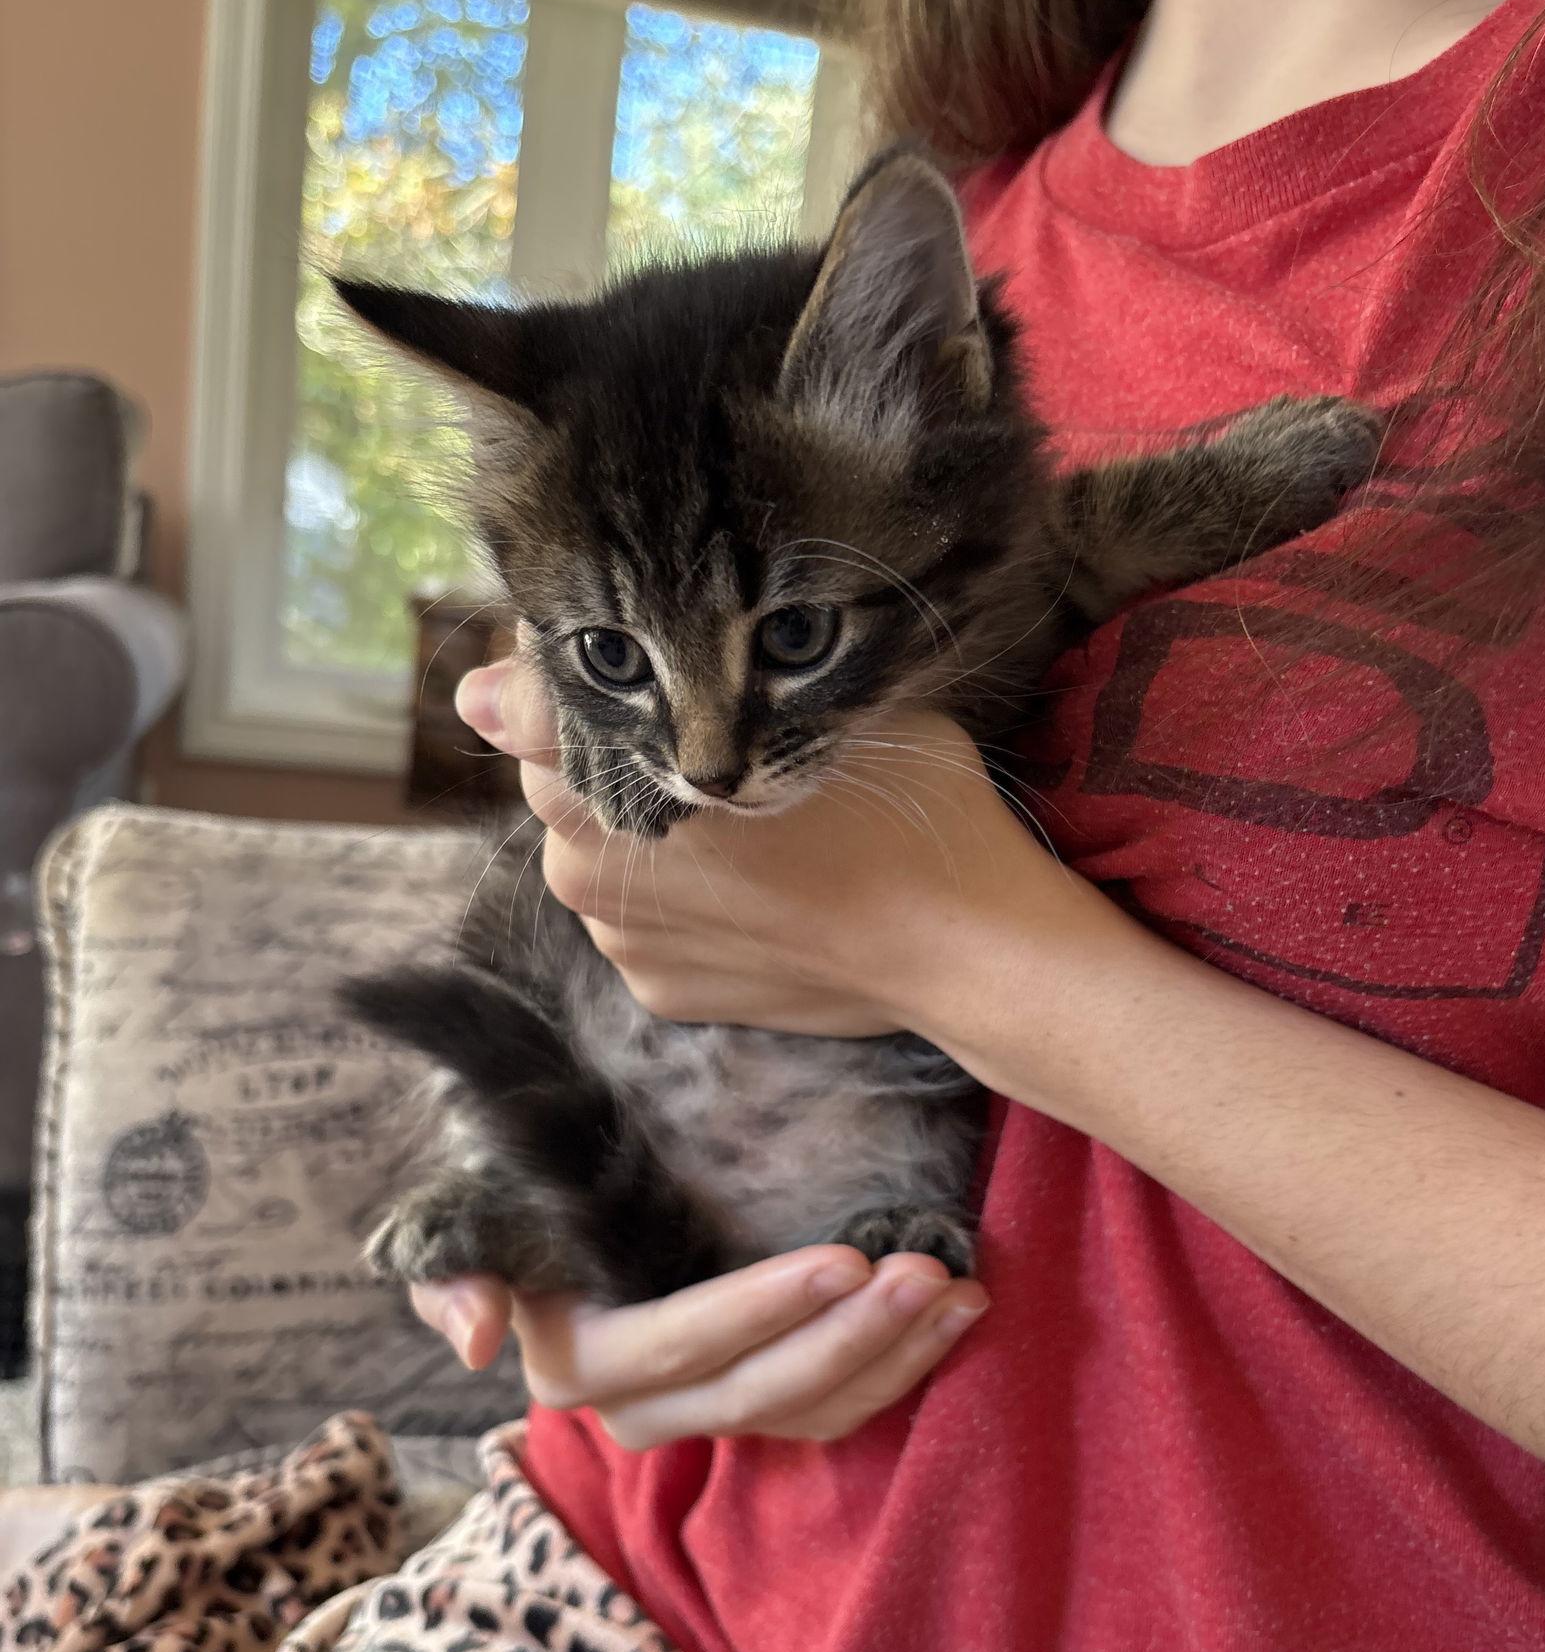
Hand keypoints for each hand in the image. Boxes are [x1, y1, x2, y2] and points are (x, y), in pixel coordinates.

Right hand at [409, 1246, 988, 1447]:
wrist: (569, 1203)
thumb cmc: (526, 1190)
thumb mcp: (467, 1213)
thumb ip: (452, 1265)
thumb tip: (475, 1344)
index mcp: (579, 1363)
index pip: (680, 1344)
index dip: (761, 1310)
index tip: (844, 1259)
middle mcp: (642, 1411)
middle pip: (758, 1389)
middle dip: (850, 1338)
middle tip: (926, 1274)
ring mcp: (709, 1417)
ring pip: (810, 1408)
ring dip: (892, 1356)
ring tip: (957, 1289)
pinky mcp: (762, 1409)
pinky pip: (839, 1408)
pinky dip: (904, 1365)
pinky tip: (961, 1311)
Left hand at [456, 656, 1061, 1038]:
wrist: (960, 942)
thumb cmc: (895, 799)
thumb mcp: (789, 700)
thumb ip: (633, 687)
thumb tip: (476, 696)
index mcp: (596, 764)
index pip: (531, 696)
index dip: (585, 669)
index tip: (650, 662)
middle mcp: (578, 855)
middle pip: (563, 778)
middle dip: (622, 755)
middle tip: (724, 746)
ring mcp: (616, 932)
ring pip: (604, 853)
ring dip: (653, 835)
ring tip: (758, 833)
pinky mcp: (654, 989)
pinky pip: (647, 924)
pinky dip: (686, 905)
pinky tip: (764, 893)